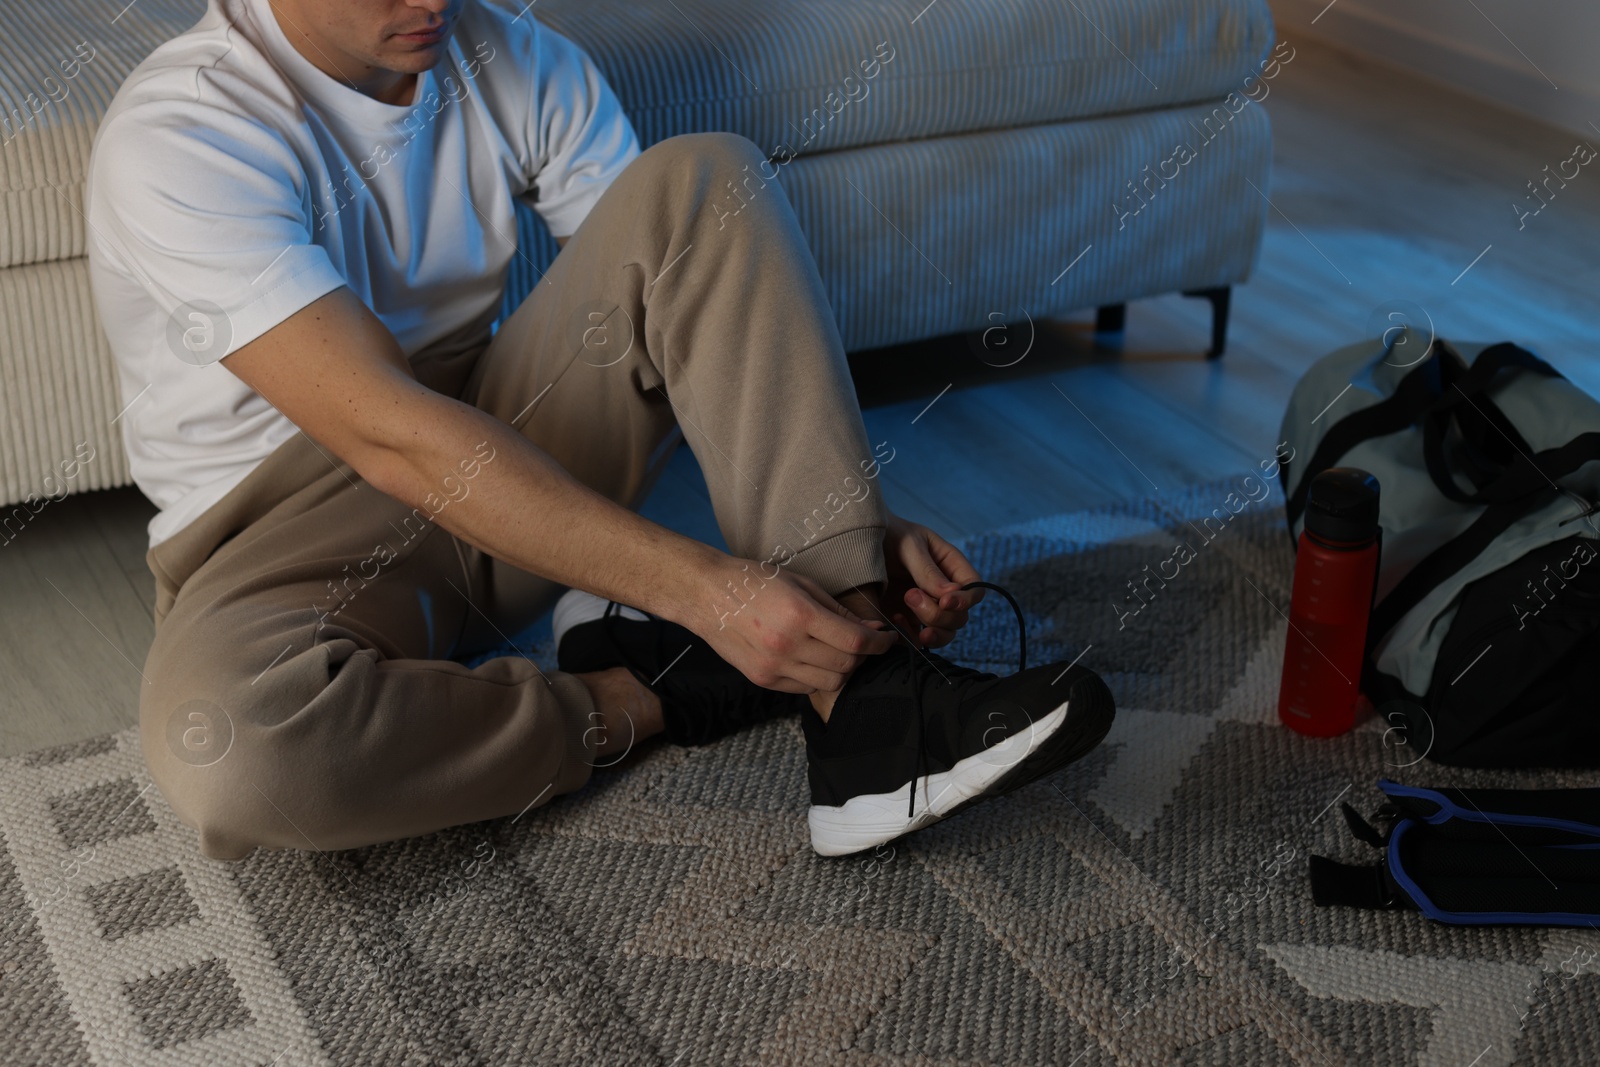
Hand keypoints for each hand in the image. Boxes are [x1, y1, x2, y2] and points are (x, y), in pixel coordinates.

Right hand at [695, 560, 896, 692]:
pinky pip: (804, 688)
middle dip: (863, 656)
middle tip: (864, 642)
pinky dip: (817, 677)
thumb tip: (869, 629)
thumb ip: (836, 609)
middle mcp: (787, 645)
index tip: (888, 639)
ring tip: (838, 652)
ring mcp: (773, 666)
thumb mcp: (800, 583)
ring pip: (829, 683)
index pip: (855, 641)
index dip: (880, 643)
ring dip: (842, 670)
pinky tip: (813, 659)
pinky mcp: (763, 679)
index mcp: (800, 615)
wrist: (705, 594)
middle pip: (846, 666)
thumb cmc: (754, 580)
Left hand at [882, 514, 983, 647]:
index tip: (945, 602)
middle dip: (938, 614)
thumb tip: (950, 596)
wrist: (857, 541)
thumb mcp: (908, 545)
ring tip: (904, 618)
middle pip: (960, 617)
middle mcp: (944, 591)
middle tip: (910, 596)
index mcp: (951, 566)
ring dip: (931, 633)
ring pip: (945, 633)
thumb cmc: (888, 535)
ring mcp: (927, 608)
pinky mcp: (908, 621)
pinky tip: (894, 621)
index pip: (974, 590)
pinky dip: (911, 638)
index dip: (965, 601)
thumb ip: (927, 570)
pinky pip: (919, 640)